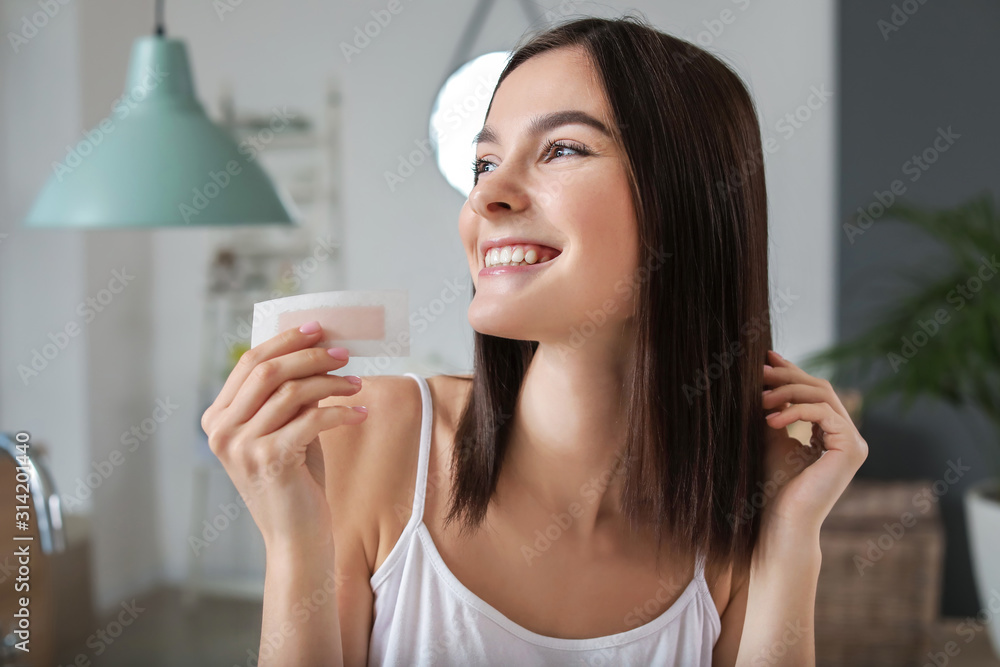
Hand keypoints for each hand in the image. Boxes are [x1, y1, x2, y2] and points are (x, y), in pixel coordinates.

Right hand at [200, 321, 367, 548]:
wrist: (296, 538)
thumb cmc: (295, 481)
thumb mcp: (285, 430)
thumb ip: (286, 396)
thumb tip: (315, 349)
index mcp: (217, 419)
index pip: (249, 363)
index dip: (284, 341)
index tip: (318, 329)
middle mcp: (221, 431)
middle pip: (268, 371)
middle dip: (310, 355)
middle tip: (344, 354)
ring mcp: (241, 447)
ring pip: (291, 392)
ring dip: (331, 382)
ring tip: (356, 384)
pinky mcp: (269, 460)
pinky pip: (311, 419)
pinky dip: (341, 411)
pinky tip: (360, 412)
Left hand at [759, 349, 867, 538]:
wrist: (781, 522)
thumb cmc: (772, 486)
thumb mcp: (771, 437)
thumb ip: (776, 409)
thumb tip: (766, 376)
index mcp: (832, 434)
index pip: (815, 392)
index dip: (791, 372)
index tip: (765, 357)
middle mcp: (848, 436)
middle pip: (821, 388)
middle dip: (788, 376)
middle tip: (758, 369)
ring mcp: (854, 443)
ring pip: (823, 396)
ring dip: (788, 391)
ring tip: (759, 398)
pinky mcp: (852, 449)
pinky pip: (824, 413)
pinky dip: (795, 410)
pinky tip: (770, 418)